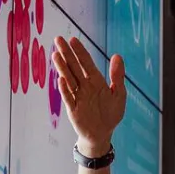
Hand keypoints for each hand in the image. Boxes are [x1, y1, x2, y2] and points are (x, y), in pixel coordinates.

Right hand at [53, 36, 125, 154]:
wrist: (103, 133)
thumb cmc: (111, 113)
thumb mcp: (119, 94)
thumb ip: (117, 76)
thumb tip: (117, 55)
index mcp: (95, 81)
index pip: (86, 62)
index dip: (80, 51)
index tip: (73, 40)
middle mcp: (84, 86)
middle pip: (74, 67)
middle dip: (66, 53)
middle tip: (58, 39)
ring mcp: (77, 97)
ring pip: (68, 79)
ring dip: (62, 68)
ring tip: (56, 55)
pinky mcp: (73, 109)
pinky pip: (68, 98)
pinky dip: (65, 90)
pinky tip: (61, 79)